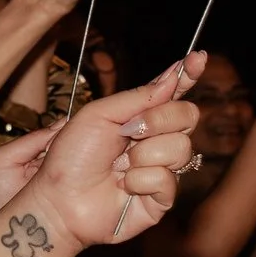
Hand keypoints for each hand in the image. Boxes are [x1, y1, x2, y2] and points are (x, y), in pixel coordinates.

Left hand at [0, 53, 206, 241]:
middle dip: (158, 119)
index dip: (187, 75)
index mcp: (140, 117)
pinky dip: (140, 181)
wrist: (58, 199)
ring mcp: (161, 168)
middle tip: (129, 131)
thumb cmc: (70, 158)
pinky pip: (169, 180)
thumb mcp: (98, 115)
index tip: (198, 57)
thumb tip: (172, 80)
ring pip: (181, 148)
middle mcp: (155, 140)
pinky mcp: (161, 198)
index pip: (173, 92)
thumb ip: (137, 96)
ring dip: (143, 155)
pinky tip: (122, 187)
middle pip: (188, 116)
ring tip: (117, 168)